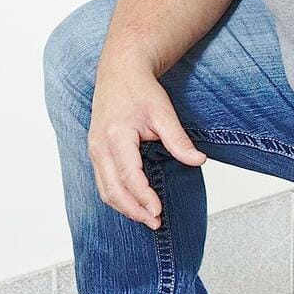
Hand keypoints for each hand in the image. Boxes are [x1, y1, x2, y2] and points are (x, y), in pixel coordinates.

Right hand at [86, 56, 207, 229]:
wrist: (119, 71)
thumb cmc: (139, 89)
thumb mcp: (163, 112)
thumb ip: (178, 140)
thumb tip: (198, 160)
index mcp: (116, 135)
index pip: (129, 176)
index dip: (144, 197)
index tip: (159, 212)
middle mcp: (100, 146)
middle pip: (113, 190)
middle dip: (134, 210)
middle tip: (156, 222)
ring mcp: (94, 150)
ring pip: (105, 190)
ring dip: (125, 208)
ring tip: (148, 217)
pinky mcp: (96, 152)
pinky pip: (103, 182)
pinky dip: (117, 197)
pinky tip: (135, 204)